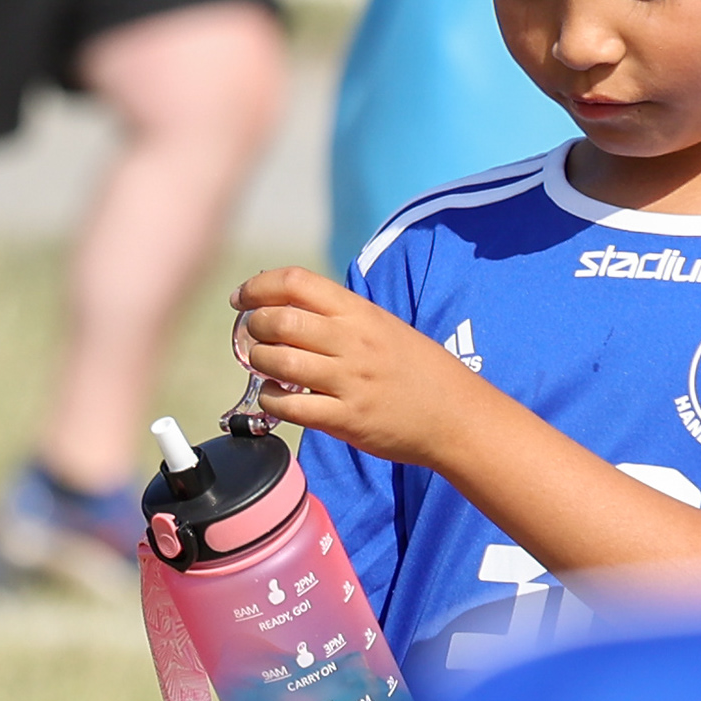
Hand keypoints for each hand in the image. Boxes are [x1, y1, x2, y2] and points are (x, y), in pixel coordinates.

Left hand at [229, 266, 484, 468]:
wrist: (458, 417)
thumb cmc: (418, 371)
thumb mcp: (383, 327)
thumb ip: (339, 316)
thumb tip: (285, 305)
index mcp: (360, 313)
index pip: (296, 282)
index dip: (258, 286)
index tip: (242, 297)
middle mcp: (353, 342)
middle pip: (279, 320)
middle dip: (254, 326)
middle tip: (253, 335)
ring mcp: (349, 381)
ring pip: (277, 361)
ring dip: (257, 361)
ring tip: (264, 365)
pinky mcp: (346, 419)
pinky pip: (289, 406)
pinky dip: (270, 399)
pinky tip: (276, 396)